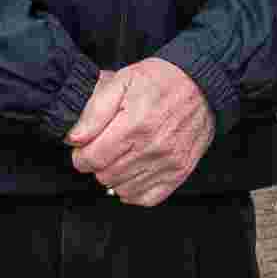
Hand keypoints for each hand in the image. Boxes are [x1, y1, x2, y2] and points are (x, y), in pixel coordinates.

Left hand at [68, 56, 215, 208]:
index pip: (93, 159)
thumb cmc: (162, 80)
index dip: (81, 156)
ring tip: (119, 157)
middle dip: (97, 164)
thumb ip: (95, 110)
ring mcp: (168, 163)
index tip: (83, 148)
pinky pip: (147, 198)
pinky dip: (134, 191)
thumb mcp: (123, 80)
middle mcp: (153, 148)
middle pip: (106, 175)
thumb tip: (75, 138)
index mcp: (135, 124)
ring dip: (115, 177)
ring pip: (123, 189)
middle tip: (103, 148)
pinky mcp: (179, 172)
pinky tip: (132, 174)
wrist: (202, 84)